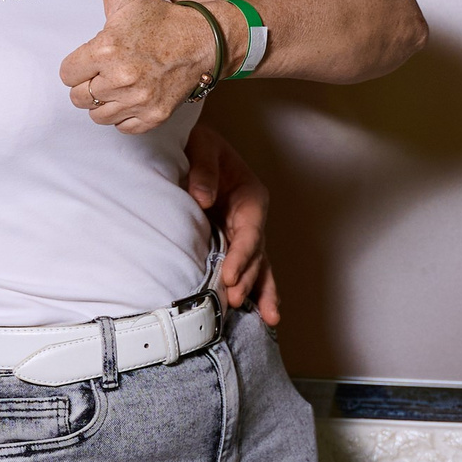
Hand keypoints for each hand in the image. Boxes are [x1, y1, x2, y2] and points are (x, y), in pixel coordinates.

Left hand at [58, 0, 224, 132]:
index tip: (96, 55)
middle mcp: (121, 78)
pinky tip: (136, 95)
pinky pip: (122, 127)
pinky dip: (125, 115)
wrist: (205, 40)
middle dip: (90, 84)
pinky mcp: (154, 116)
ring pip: (97, 116)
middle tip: (109, 68)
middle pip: (79, 98)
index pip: (66, 74)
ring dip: (105, 102)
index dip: (78, 64)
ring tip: (121, 82)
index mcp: (107, 50)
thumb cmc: (160, 18)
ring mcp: (139, 100)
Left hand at [186, 123, 280, 328]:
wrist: (191, 142)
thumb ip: (203, 171)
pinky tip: (259, 311)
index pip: (249, 232)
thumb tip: (202, 199)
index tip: (228, 275)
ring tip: (270, 318)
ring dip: (261, 290)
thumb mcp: (202, 147)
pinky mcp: (231, 239)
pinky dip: (252, 285)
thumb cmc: (199, 143)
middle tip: (236, 300)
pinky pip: (245, 265)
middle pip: (256, 253)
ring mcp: (244, 231)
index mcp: (251, 196)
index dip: (241, 255)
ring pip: (258, 265)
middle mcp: (252, 217)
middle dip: (248, 278)